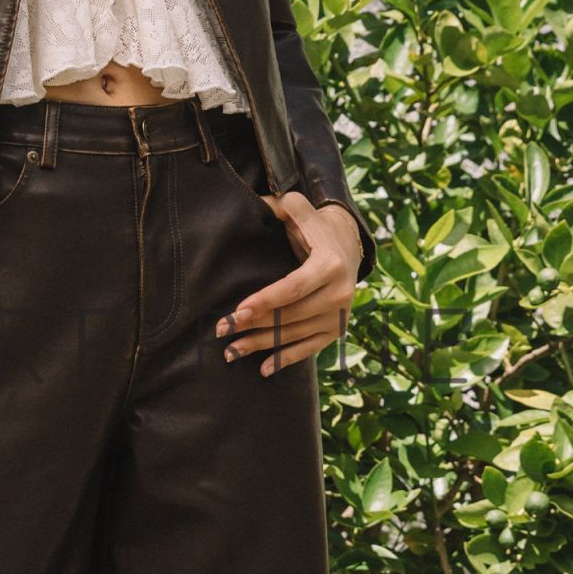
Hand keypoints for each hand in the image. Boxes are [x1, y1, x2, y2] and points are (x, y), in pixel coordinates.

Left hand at [215, 191, 360, 375]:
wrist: (350, 247)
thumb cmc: (315, 229)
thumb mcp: (301, 210)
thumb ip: (282, 205)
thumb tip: (257, 204)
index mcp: (329, 265)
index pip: (292, 288)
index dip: (264, 302)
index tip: (236, 312)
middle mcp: (340, 293)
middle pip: (289, 315)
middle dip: (253, 325)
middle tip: (221, 331)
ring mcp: (339, 315)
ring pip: (294, 335)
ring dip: (261, 345)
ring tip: (230, 352)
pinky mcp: (336, 330)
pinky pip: (309, 349)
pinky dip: (286, 359)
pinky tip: (263, 369)